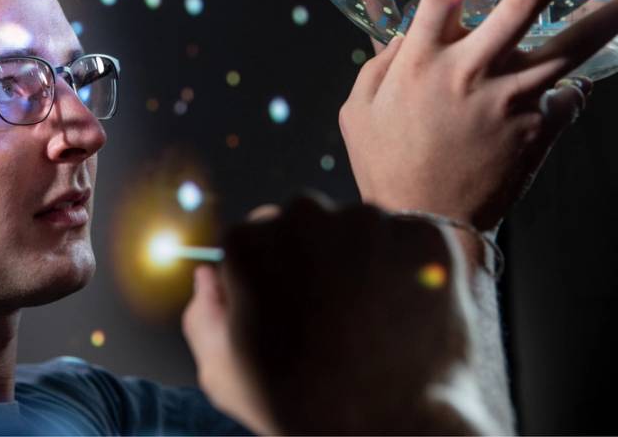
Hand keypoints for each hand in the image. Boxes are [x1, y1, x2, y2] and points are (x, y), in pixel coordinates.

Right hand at [183, 197, 483, 434]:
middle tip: (331, 317)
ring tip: (372, 322)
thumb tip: (208, 275)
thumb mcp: (225, 373)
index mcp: (248, 242)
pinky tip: (407, 314)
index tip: (286, 309)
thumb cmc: (301, 410)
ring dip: (363, 260)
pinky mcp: (424, 235)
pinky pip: (411, 240)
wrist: (393, 432)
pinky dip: (410, 269)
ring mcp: (370, 221)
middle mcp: (305, 215)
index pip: (255, 236)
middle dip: (314, 256)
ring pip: (360, 227)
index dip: (269, 275)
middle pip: (306, 220)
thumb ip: (204, 316)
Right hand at [340, 0, 616, 229]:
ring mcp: (511, 101)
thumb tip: (407, 26)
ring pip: (570, 45)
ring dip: (608, 11)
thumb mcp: (360, 108)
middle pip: (523, 5)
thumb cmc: (385, 162)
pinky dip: (565, 86)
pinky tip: (558, 90)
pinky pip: (566, 94)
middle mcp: (470, 74)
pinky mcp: (539, 129)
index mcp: (420, 62)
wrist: (425, 224)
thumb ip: (381, 60)